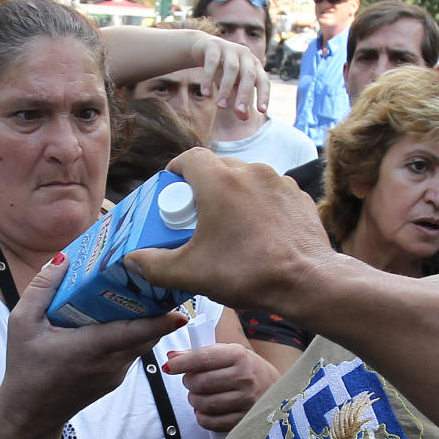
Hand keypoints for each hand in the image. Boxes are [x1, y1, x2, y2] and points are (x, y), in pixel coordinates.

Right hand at [0, 255, 189, 434]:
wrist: (30, 414)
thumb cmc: (25, 368)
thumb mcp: (22, 324)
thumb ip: (41, 289)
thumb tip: (64, 258)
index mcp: (91, 348)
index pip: (135, 333)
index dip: (161, 322)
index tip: (182, 311)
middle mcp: (110, 363)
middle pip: (146, 333)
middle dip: (157, 309)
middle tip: (161, 279)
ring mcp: (116, 373)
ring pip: (141, 342)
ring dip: (145, 320)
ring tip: (143, 291)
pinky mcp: (115, 379)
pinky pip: (131, 351)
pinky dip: (133, 334)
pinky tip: (121, 316)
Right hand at [128, 149, 331, 317]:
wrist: (306, 281)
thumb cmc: (247, 272)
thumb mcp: (191, 273)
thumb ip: (154, 265)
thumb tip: (132, 258)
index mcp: (219, 180)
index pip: (189, 157)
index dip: (177, 171)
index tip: (172, 189)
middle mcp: (250, 170)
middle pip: (218, 167)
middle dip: (204, 188)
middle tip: (198, 217)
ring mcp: (279, 181)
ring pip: (247, 180)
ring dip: (234, 196)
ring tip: (231, 228)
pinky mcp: (299, 197)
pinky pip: (271, 194)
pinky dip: (260, 207)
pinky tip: (259, 233)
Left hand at [163, 342, 277, 430]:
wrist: (276, 388)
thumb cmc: (245, 368)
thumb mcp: (228, 354)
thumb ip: (199, 354)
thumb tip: (171, 357)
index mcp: (239, 356)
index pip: (202, 359)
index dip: (181, 363)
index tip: (169, 366)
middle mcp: (245, 378)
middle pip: (200, 383)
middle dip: (189, 382)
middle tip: (191, 381)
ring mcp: (246, 401)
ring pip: (203, 403)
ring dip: (194, 400)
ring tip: (199, 395)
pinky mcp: (244, 420)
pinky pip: (211, 422)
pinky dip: (201, 417)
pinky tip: (204, 410)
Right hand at [190, 35, 269, 117]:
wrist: (204, 48)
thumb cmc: (224, 69)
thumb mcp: (234, 86)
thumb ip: (240, 100)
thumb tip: (245, 118)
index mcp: (254, 65)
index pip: (263, 80)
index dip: (264, 94)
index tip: (261, 111)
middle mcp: (245, 55)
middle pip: (248, 75)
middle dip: (244, 94)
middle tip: (239, 112)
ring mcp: (230, 48)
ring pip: (231, 69)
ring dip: (226, 89)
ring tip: (220, 106)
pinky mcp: (213, 46)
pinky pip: (212, 62)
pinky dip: (208, 78)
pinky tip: (205, 94)